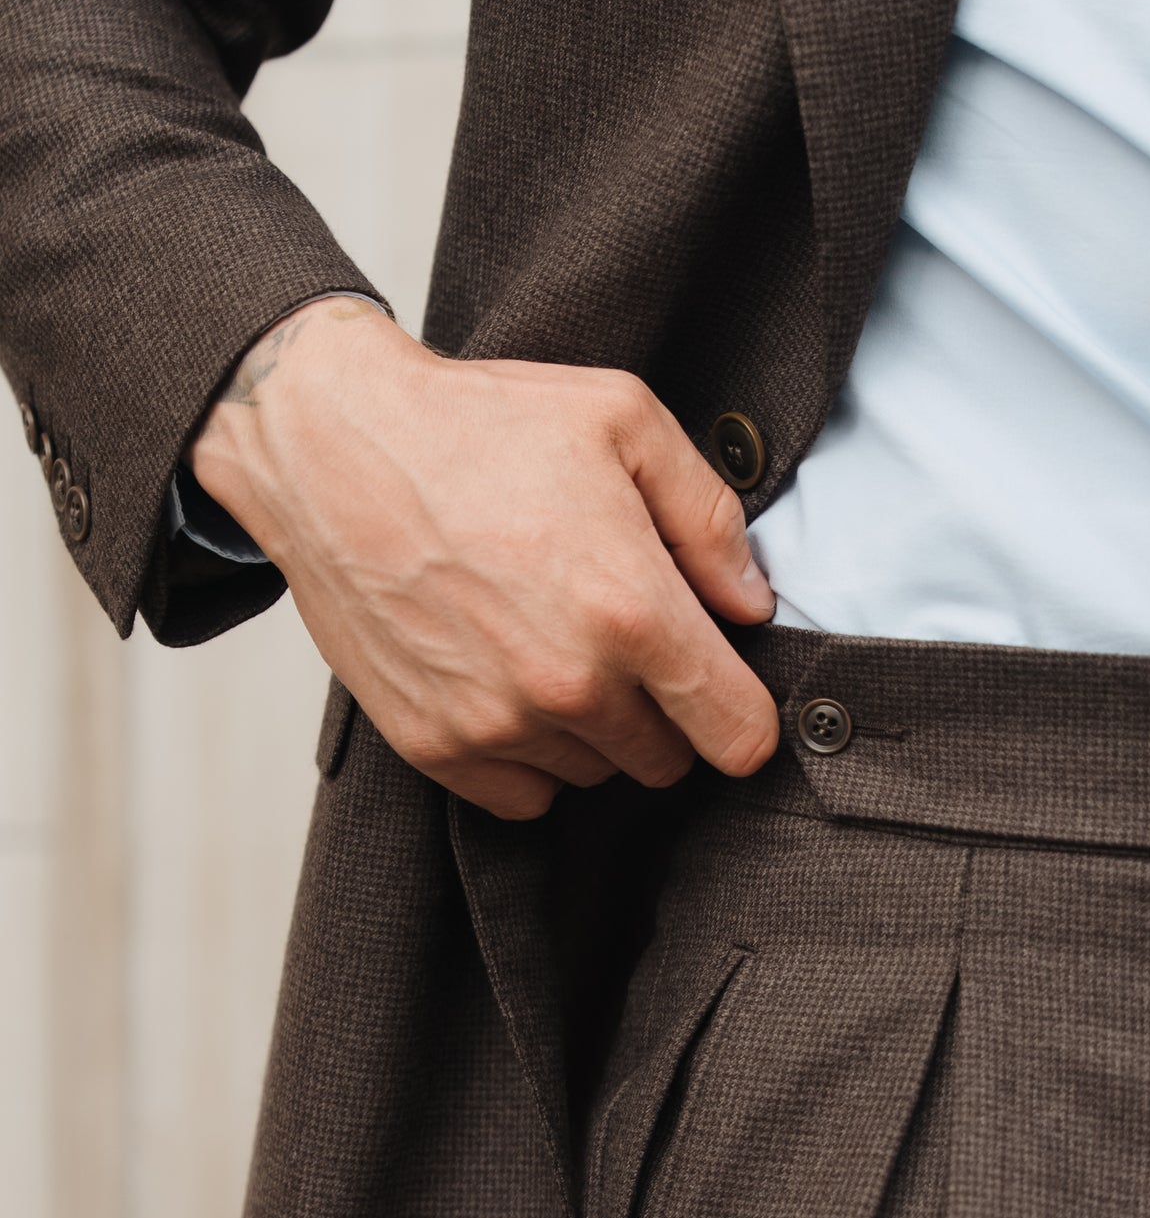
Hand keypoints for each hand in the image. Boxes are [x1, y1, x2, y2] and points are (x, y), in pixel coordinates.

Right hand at [187, 298, 778, 818]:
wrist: (330, 446)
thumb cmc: (480, 424)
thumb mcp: (625, 422)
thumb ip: (710, 520)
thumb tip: (751, 605)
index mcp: (632, 612)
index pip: (739, 736)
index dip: (745, 714)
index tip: (724, 684)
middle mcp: (568, 686)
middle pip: (669, 762)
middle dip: (666, 711)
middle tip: (625, 638)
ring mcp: (496, 724)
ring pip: (596, 775)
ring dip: (594, 730)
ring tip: (553, 641)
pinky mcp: (433, 745)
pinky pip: (524, 796)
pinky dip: (530, 756)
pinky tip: (512, 681)